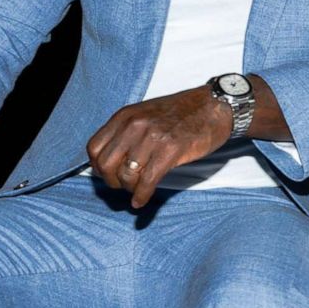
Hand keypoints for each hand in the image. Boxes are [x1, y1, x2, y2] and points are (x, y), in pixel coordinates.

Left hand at [87, 87, 232, 208]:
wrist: (214, 106)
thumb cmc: (181, 113)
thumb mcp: (145, 114)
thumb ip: (126, 132)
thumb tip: (111, 162)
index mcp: (125, 116)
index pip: (94, 148)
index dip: (97, 167)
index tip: (108, 175)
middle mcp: (135, 125)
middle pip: (106, 164)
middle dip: (112, 181)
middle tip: (122, 186)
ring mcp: (152, 137)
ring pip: (126, 175)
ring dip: (129, 189)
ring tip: (137, 190)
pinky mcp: (171, 150)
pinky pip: (147, 181)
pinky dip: (142, 196)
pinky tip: (142, 201)